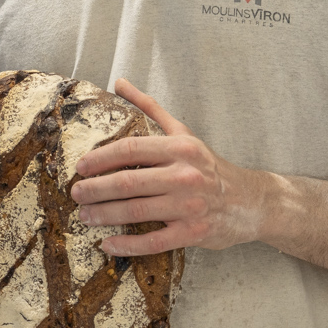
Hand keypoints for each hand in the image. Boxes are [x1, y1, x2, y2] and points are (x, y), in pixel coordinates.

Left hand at [68, 79, 265, 255]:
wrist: (251, 201)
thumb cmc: (209, 165)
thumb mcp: (183, 132)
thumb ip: (150, 108)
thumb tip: (119, 83)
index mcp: (179, 148)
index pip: (131, 149)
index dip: (101, 158)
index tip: (81, 166)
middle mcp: (185, 175)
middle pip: (128, 182)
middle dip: (96, 189)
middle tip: (76, 193)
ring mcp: (189, 206)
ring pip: (137, 212)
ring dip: (105, 215)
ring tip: (85, 216)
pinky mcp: (193, 233)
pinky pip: (154, 242)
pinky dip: (128, 245)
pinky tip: (108, 244)